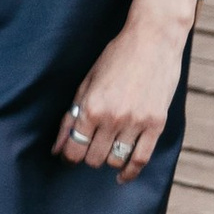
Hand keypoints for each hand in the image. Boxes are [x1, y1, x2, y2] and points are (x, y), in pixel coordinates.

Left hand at [58, 11, 189, 179]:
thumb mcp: (87, 82)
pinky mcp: (156, 123)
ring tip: (107, 149)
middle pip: (94, 158)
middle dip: (88, 156)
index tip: (69, 156)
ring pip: (115, 161)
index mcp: (92, 106)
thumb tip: (58, 147)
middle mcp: (113, 118)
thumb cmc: (118, 56)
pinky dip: (130, 172)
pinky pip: (141, 159)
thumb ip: (71, 116)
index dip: (68, 157)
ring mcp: (136, 122)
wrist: (154, 38)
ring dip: (108, 160)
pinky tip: (123, 175)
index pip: (74, 149)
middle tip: (90, 147)